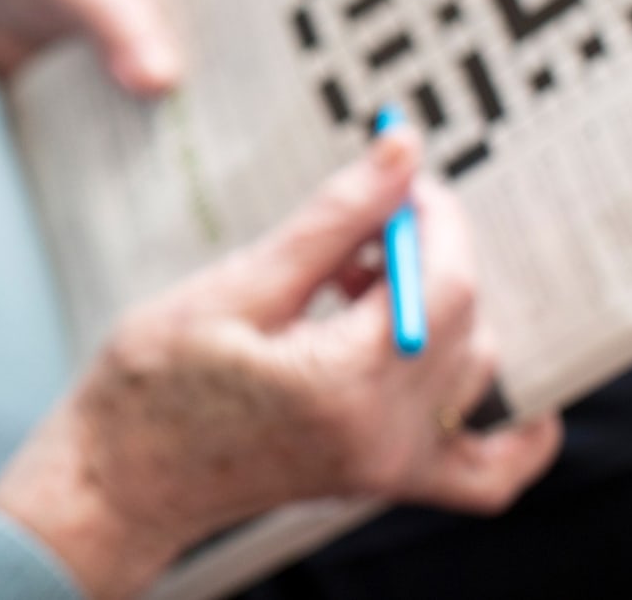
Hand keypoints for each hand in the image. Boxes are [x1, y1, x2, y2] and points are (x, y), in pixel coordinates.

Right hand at [0, 129, 562, 599]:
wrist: (121, 476)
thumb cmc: (154, 383)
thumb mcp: (239, 285)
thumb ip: (333, 220)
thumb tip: (399, 152)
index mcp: (346, 386)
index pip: (445, 285)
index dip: (433, 217)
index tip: (399, 175)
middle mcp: (385, 436)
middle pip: (463, 319)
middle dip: (426, 252)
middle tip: (357, 223)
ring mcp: (391, 466)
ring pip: (473, 366)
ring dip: (436, 309)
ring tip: (352, 285)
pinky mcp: (385, 478)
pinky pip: (486, 471)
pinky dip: (510, 427)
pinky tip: (468, 366)